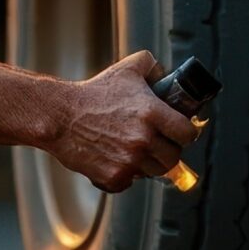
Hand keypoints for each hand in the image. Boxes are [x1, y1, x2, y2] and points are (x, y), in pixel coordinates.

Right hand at [49, 52, 199, 194]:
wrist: (61, 116)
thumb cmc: (93, 92)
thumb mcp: (127, 69)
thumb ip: (153, 66)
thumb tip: (168, 75)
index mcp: (153, 113)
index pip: (187, 133)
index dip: (185, 133)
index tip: (179, 133)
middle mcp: (144, 138)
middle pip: (174, 157)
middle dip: (167, 150)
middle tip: (156, 143)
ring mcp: (130, 160)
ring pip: (154, 172)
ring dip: (148, 164)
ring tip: (134, 150)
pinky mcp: (115, 177)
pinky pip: (132, 182)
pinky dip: (126, 174)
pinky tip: (116, 159)